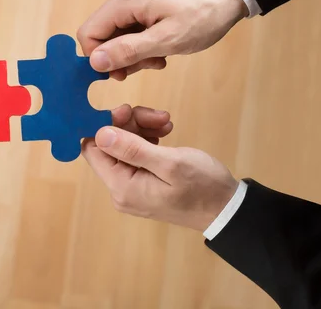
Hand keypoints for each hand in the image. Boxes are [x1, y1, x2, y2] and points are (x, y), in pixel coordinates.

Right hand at [77, 0, 247, 79]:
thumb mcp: (167, 41)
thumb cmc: (205, 14)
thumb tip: (94, 62)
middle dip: (120, 55)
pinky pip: (129, 20)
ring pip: (116, 28)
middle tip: (149, 65)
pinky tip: (160, 43)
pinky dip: (140, 37)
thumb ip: (128, 51)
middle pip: (102, 31)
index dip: (99, 59)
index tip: (121, 74)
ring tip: (159, 56)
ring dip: (133, 48)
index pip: (88, 33)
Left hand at [82, 111, 238, 231]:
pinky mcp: (142, 183)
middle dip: (130, 124)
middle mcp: (120, 190)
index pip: (93, 150)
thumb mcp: (170, 163)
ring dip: (142, 128)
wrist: (227, 209)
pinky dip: (148, 139)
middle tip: (158, 115)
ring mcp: (131, 187)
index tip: (128, 110)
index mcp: (122, 187)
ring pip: (123, 146)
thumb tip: (99, 134)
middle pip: (109, 145)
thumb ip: (132, 149)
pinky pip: (135, 155)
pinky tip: (165, 132)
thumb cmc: (204, 187)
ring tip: (167, 123)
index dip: (105, 125)